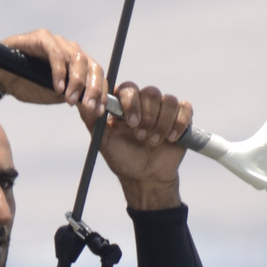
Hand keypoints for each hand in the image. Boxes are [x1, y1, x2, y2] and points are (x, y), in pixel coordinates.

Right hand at [0, 29, 106, 116]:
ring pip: (77, 58)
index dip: (100, 92)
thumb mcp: (53, 95)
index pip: (96, 74)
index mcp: (76, 64)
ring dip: (76, 81)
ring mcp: (57, 42)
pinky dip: (59, 71)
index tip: (98, 111)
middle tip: (88, 107)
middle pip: (92, 65)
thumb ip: (72, 97)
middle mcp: (69, 50)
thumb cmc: (26, 84)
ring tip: (69, 99)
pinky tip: (58, 87)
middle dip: (92, 88)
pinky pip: (55, 53)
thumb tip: (90, 106)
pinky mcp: (42, 38)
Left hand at [93, 82, 192, 209]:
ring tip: (154, 142)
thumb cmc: (122, 158)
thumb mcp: (103, 141)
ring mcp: (163, 110)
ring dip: (162, 123)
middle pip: (151, 92)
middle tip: (141, 136)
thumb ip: (92, 120)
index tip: (131, 123)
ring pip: (168, 101)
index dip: (131, 102)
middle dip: (147, 116)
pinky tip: (171, 138)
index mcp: (125, 104)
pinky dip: (179, 123)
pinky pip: (185, 109)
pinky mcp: (181, 118)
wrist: (145, 177)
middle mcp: (145, 103)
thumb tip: (81, 101)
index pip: (129, 88)